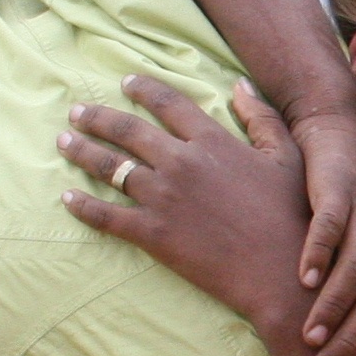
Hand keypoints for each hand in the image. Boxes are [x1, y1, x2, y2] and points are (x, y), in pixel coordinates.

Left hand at [57, 75, 313, 327]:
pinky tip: (66, 197)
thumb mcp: (288, 158)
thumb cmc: (292, 216)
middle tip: (78, 112)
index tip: (125, 84)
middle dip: (98, 117)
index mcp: (213, 141)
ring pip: (109, 167)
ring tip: (64, 141)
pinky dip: (82, 205)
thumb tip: (240, 84)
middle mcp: (181, 163)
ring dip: (81, 151)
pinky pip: (105, 215)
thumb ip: (262, 119)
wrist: (280, 272)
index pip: (168, 103)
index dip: (143, 89)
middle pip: (127, 130)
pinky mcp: (152, 234)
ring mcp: (163, 199)